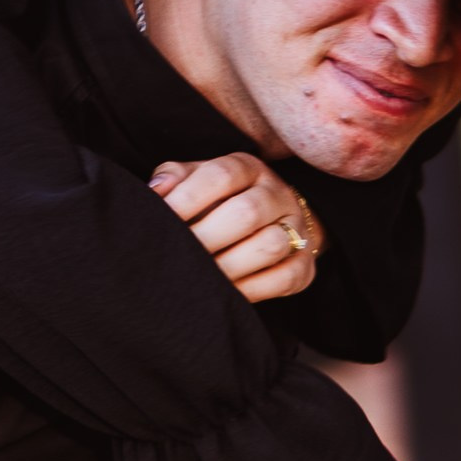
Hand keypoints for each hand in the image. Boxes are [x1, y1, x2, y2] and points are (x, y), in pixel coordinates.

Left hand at [150, 152, 324, 306]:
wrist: (270, 222)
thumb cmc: (219, 201)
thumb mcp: (196, 180)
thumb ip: (174, 179)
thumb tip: (156, 191)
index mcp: (248, 168)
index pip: (222, 175)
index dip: (190, 197)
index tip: (165, 217)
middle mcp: (277, 194)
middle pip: (247, 213)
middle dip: (207, 238)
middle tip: (179, 255)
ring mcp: (296, 229)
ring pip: (270, 245)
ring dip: (229, 266)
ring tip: (200, 276)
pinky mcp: (305, 265)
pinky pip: (285, 278)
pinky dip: (252, 289)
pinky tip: (225, 292)